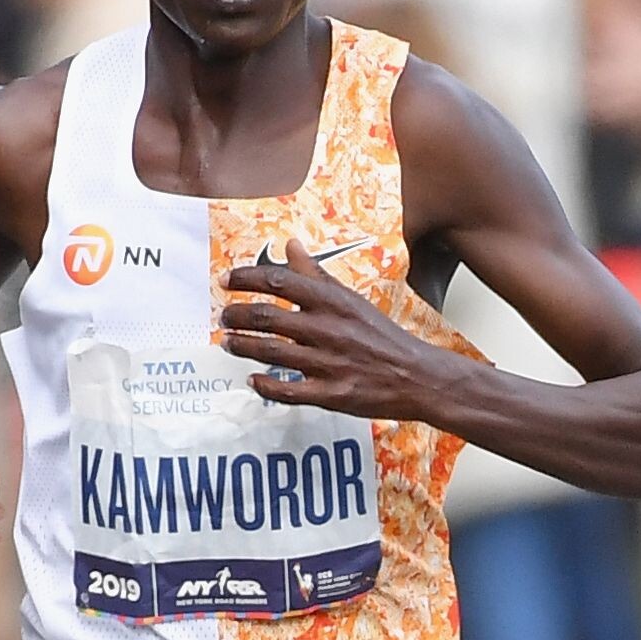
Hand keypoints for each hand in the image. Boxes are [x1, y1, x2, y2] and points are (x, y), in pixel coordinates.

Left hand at [214, 245, 447, 421]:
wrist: (416, 376)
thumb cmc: (381, 336)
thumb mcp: (351, 299)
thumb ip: (317, 274)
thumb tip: (291, 245)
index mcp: (333, 301)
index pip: (280, 281)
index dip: (246, 279)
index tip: (227, 281)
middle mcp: (328, 329)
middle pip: (267, 317)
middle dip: (236, 316)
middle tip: (224, 317)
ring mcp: (328, 363)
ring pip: (271, 352)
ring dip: (242, 346)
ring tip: (228, 343)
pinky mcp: (331, 394)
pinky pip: (287, 390)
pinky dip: (264, 385)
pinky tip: (252, 380)